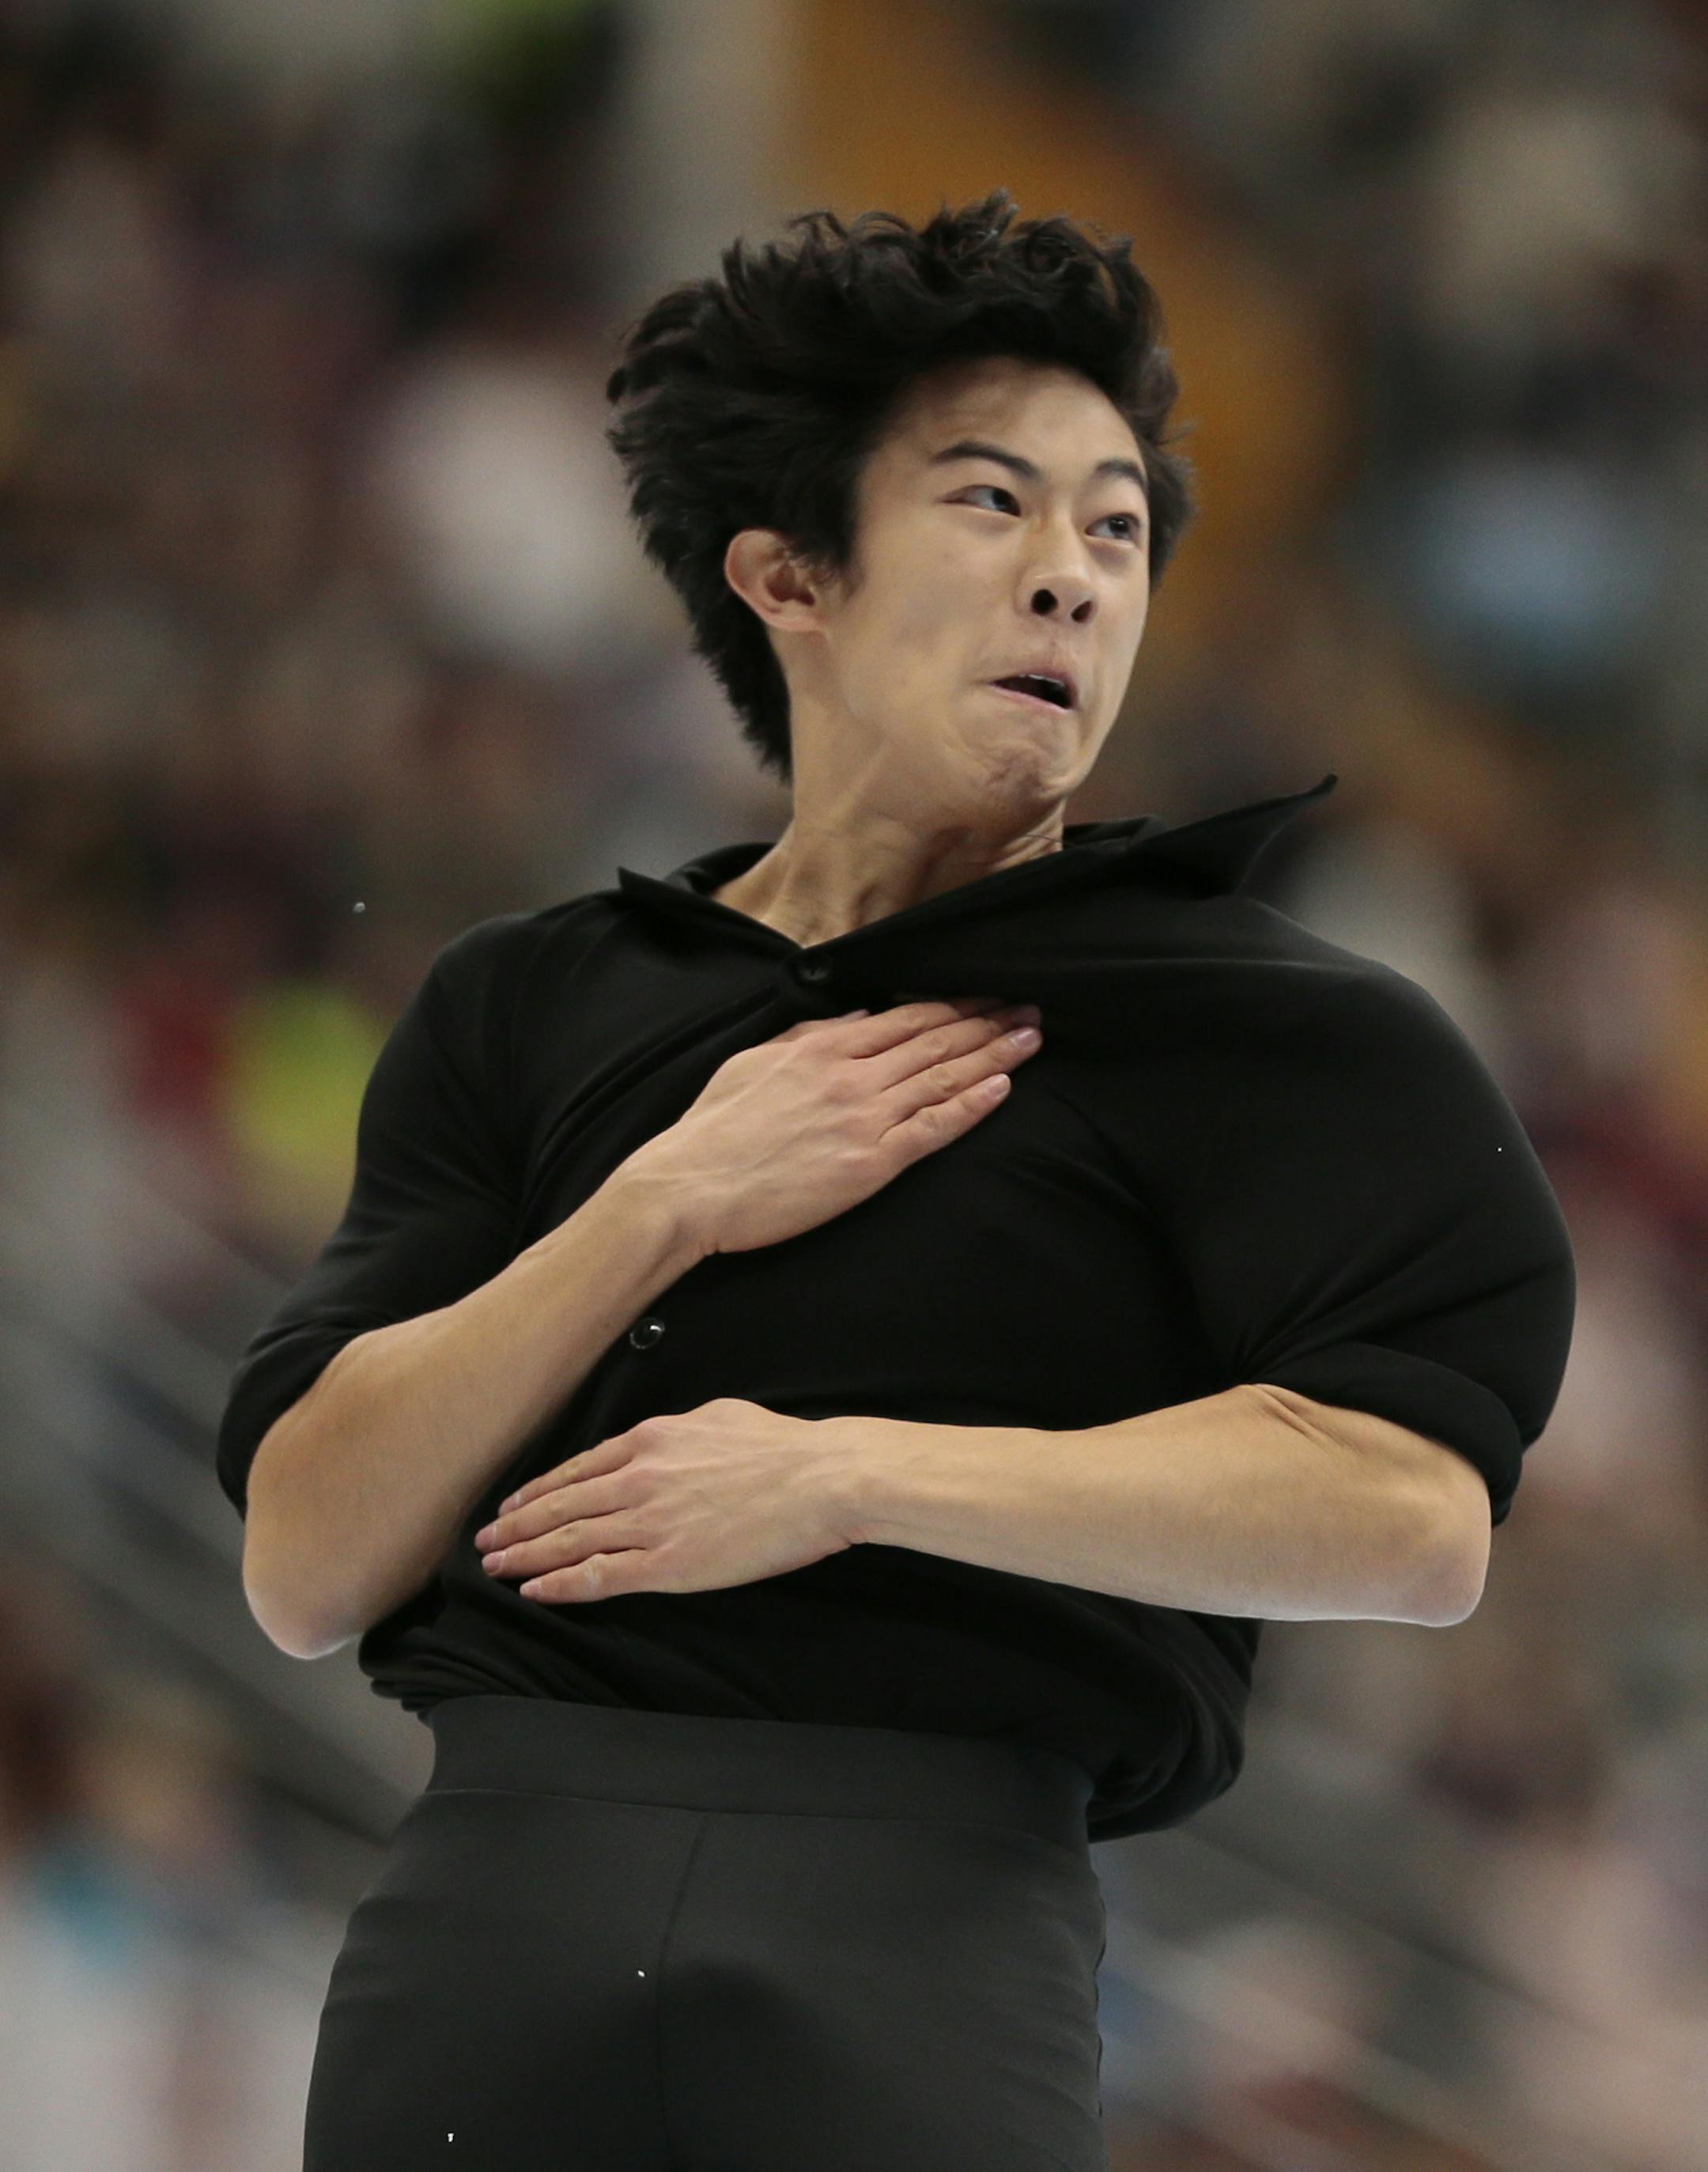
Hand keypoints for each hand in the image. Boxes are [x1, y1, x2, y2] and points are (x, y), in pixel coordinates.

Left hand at [473, 1398, 858, 1602]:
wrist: (822, 1479)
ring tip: (495, 1566)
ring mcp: (652, 1522)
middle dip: (516, 1524)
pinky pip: (602, 1576)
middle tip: (484, 1540)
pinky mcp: (670, 1564)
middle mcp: (640, 1478)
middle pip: (562, 1504)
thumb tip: (662, 1439)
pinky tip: (538, 1591)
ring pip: (571, 1539)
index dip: (539, 1489)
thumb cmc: (783, 1448)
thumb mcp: (720, 1417)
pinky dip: (563, 1585)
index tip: (513, 1503)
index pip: (578, 1468)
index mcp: (652, 1440)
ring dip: (527, 1555)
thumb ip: (680, 1432)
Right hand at [618, 995, 1043, 1258]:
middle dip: (987, 1021)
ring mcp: (863, 1119)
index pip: (904, 1017)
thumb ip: (809, 1036)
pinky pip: (933, 1128)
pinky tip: (1002, 1087)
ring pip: (943, 1077)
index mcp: (822, 1046)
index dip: (953, 1005)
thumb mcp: (755, 1062)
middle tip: (1029, 1006)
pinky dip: (971, 1105)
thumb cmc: (713, 1131)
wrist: (689, 1187)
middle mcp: (851, 1075)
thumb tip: (857, 1017)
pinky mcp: (869, 1164)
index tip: (987, 996)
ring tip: (1030, 1036)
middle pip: (935, 1040)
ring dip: (994, 1054)